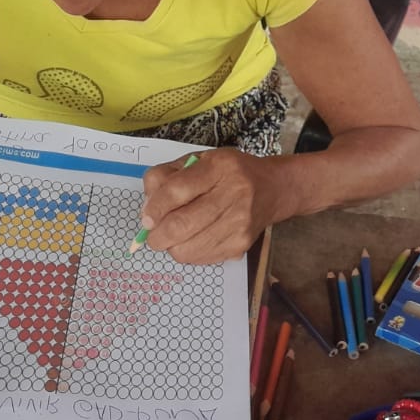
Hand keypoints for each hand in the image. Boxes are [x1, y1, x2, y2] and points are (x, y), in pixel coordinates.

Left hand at [141, 149, 283, 264]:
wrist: (273, 189)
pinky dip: (189, 253)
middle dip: (158, 236)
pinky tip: (193, 241)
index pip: (176, 191)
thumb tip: (148, 211)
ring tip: (175, 237)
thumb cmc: (229, 173)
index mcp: (219, 167)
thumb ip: (167, 177)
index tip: (147, 218)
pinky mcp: (241, 244)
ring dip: (172, 246)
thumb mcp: (198, 160)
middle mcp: (234, 193)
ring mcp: (240, 222)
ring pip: (189, 248)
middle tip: (154, 235)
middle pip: (182, 224)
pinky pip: (202, 258)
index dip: (154, 208)